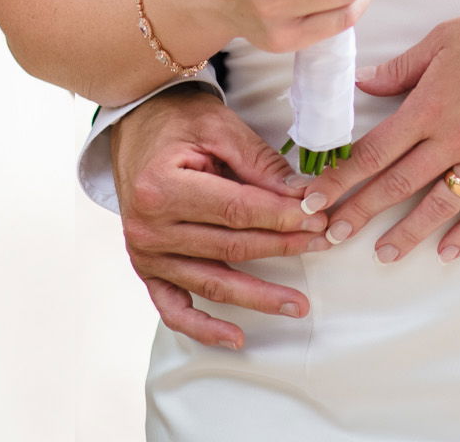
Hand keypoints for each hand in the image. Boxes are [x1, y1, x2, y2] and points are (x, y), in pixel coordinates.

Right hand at [111, 85, 330, 349]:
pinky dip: (204, 328)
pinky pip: (175, 309)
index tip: (318, 218)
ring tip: (297, 304)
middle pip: (229, 248)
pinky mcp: (146, 270)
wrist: (136, 127)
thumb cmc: (180, 122)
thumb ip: (259, 164)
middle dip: (282, 247)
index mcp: (162, 187)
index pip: (236, 211)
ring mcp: (145, 255)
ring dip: (257, 296)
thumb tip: (302, 196)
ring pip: (212, 283)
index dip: (280, 217)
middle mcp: (149, 228)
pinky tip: (236, 337)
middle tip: (322, 245)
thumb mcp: (219, 127)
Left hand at [277, 0, 459, 264]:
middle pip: (397, 184)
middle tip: (331, 236)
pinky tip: (448, 252)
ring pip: (439, 204)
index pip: (373, 152)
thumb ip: (401, 70)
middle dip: (359, 212)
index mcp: (428, 105)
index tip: (314, 199)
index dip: (340, 179)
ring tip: (383, 254)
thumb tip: (363, 85)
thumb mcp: (442, 40)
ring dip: (408, 233)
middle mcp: (454, 137)